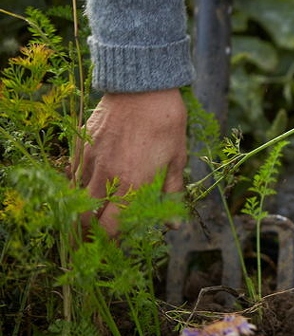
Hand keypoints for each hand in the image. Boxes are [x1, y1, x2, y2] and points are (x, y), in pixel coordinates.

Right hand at [73, 89, 187, 235]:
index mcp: (133, 184)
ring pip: (76, 197)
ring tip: (91, 215)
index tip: (113, 247)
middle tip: (94, 239)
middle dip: (86, 234)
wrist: (142, 87)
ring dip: (82, 210)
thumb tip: (174, 225)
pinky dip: (78, 185)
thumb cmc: (166, 123)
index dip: (109, 242)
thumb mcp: (177, 159)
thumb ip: (172, 193)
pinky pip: (73, 174)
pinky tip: (89, 185)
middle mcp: (106, 177)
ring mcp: (90, 161)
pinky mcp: (81, 146)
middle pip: (84, 219)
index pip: (111, 227)